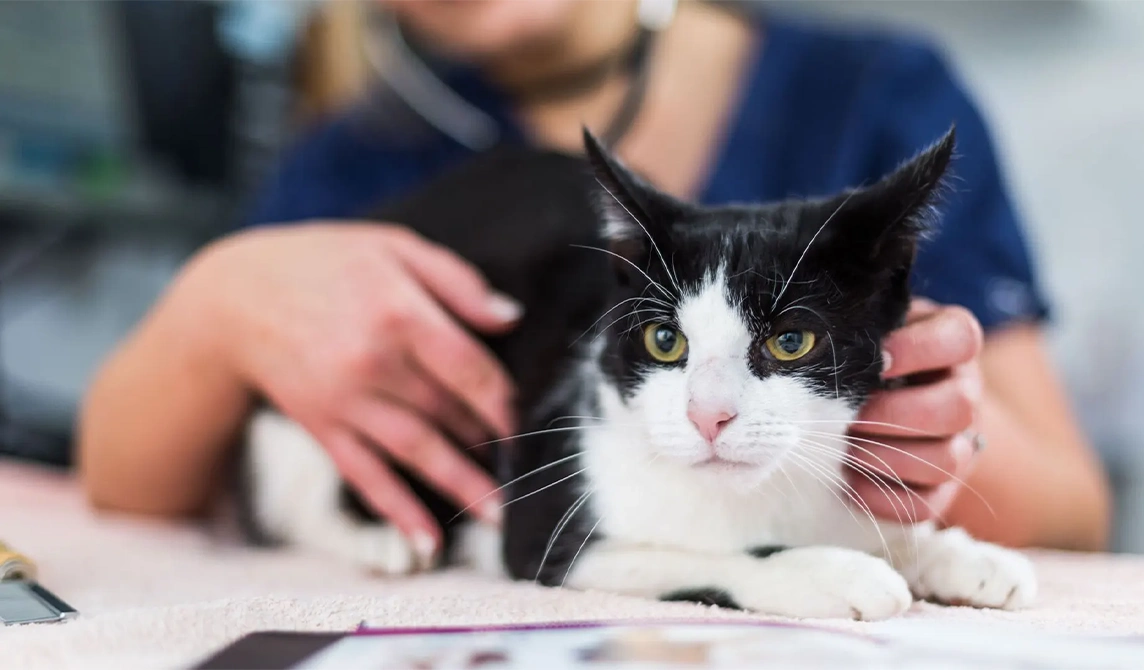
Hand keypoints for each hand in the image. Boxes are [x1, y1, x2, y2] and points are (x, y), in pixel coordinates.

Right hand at [202, 223, 521, 556]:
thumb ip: (456, 281)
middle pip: (449, 412)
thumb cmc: (324, 263)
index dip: (506, 400)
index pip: (470, 368)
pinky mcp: (321, 427)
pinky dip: (397, 511)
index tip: (532, 420)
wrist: (233, 297)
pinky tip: (428, 541)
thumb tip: (510, 319)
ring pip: (416, 451)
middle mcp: (372, 361)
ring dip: (462, 486)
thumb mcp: (392, 245)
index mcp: (398, 310)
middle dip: (493, 444)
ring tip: (501, 514)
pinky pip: (365, 475)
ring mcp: (344, 400)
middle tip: (531, 468)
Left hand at [845, 299, 984, 523]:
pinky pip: (926, 505)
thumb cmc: (867, 354)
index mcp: (952, 343)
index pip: (959, 338)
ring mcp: (960, 443)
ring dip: (887, 457)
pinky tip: (848, 483)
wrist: (888, 398)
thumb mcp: (870, 330)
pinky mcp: (942, 488)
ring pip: (947, 459)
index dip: (918, 349)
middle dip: (895, 415)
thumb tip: (808, 349)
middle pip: (958, 407)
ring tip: (845, 449)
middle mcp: (966, 392)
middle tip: (849, 416)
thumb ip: (856, 332)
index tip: (875, 359)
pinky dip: (883, 498)